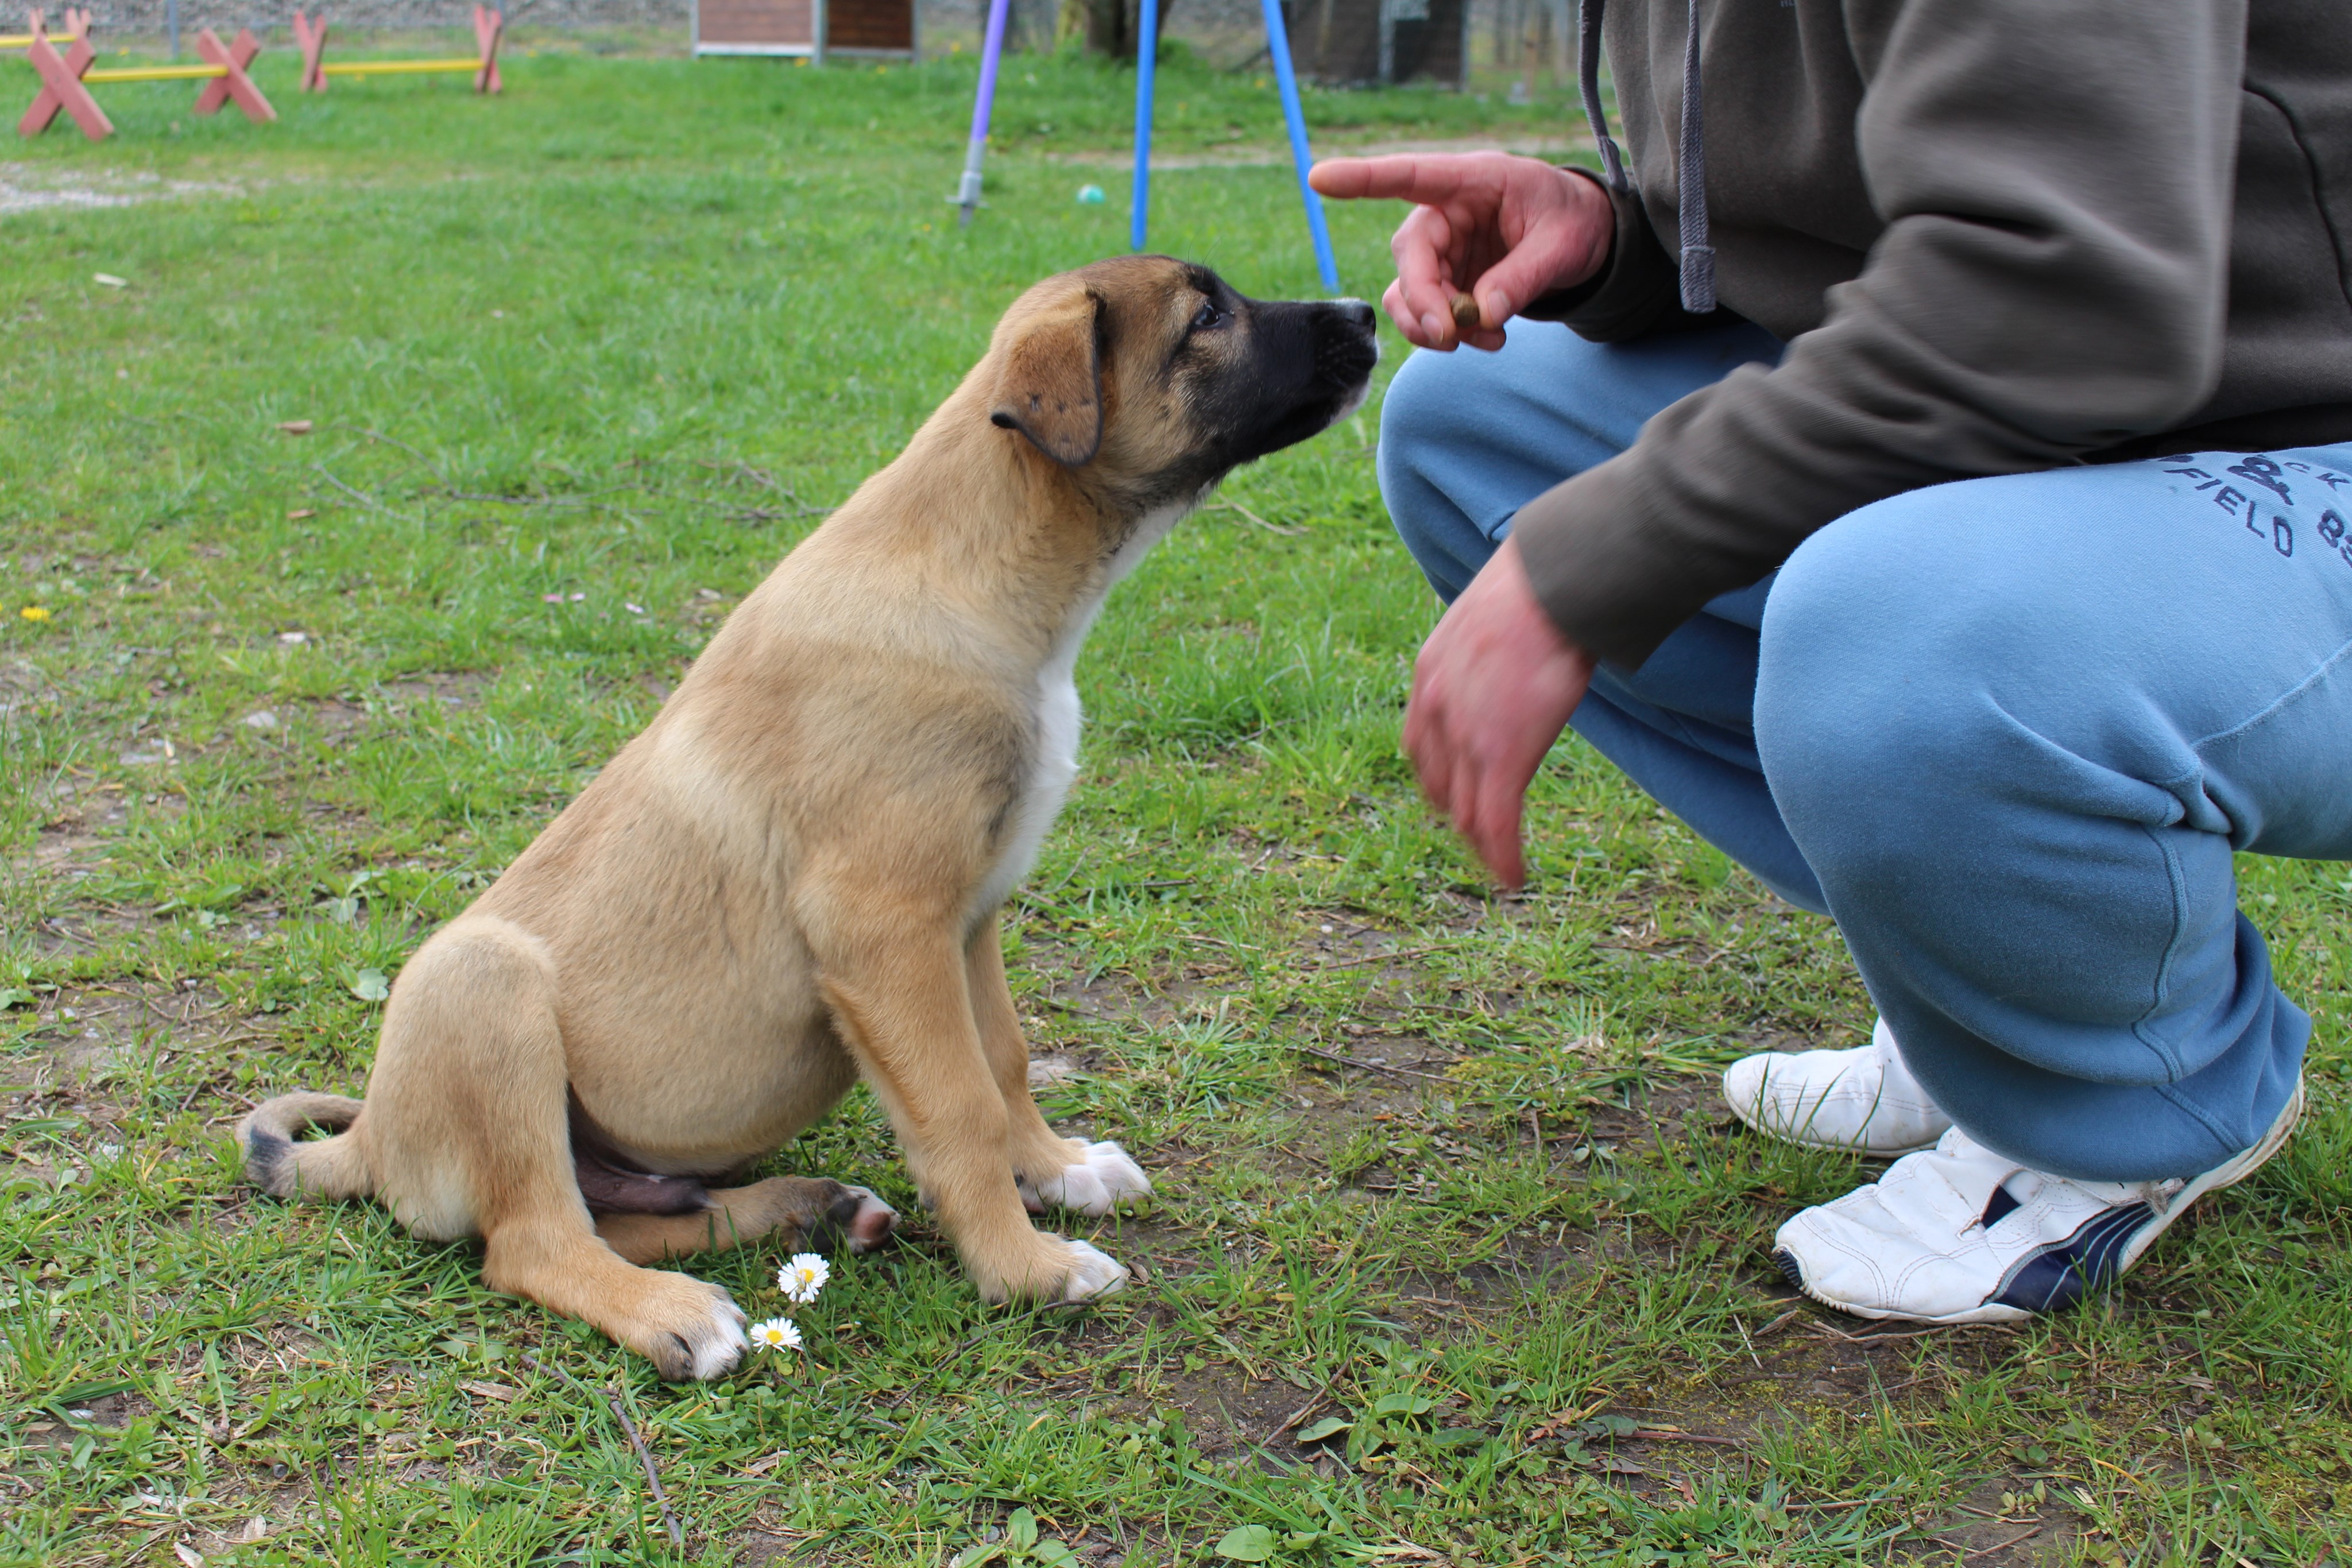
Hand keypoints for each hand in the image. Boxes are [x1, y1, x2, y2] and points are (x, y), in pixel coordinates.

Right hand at [1308, 152, 1612, 351]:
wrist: (1583, 240)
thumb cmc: (1573, 221)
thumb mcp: (1564, 243)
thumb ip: (1525, 275)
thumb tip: (1484, 313)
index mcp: (1472, 181)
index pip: (1409, 176)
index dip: (1362, 179)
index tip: (1319, 178)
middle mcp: (1445, 214)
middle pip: (1409, 257)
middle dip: (1423, 301)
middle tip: (1450, 335)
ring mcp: (1442, 251)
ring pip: (1407, 293)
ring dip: (1433, 326)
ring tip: (1486, 340)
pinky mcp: (1445, 283)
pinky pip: (1426, 315)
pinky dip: (1449, 336)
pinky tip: (1489, 339)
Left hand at [1401, 538, 1595, 888]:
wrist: (1553, 585)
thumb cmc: (1537, 593)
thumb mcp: (1488, 622)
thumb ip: (1483, 656)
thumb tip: (1509, 658)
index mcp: (1428, 676)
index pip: (1421, 749)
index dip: (1439, 782)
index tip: (1458, 798)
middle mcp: (1435, 710)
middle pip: (1439, 786)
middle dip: (1458, 817)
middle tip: (1481, 839)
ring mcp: (1466, 737)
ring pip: (1466, 812)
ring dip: (1481, 845)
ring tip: (1498, 865)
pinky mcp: (1502, 757)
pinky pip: (1496, 823)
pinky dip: (1503, 858)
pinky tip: (1514, 878)